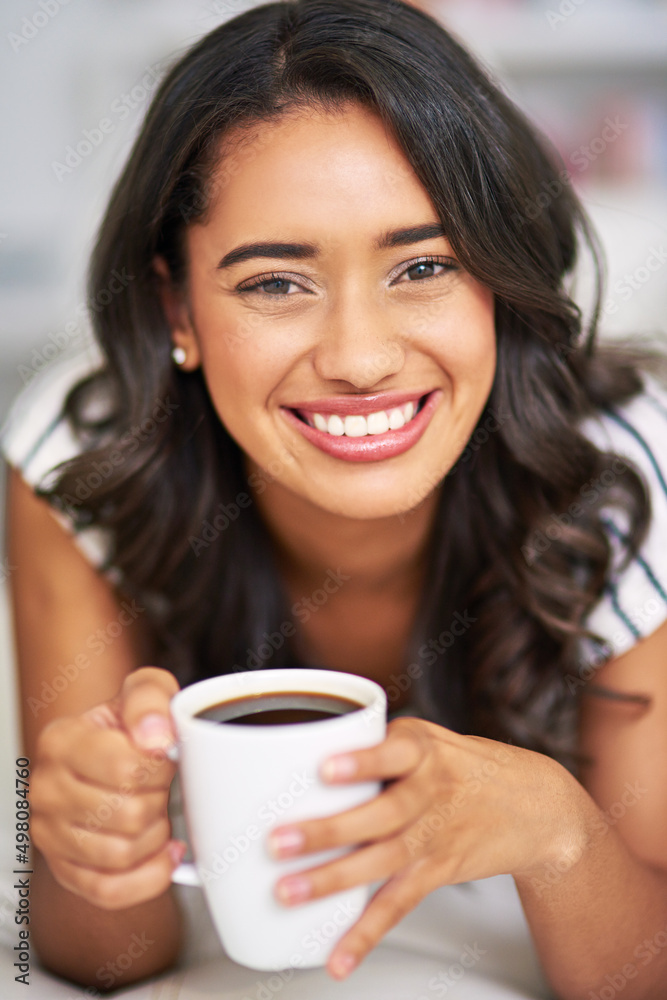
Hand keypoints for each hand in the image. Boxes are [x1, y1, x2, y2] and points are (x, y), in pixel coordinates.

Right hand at [31, 666, 185, 908]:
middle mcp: (46, 790)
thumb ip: (150, 699)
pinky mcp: (65, 869)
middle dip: (159, 800)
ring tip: (155, 812)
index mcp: (61, 741)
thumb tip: (155, 736)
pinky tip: (163, 851)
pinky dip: (148, 876)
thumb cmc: (129, 726)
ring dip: (154, 836)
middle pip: (128, 816)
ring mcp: (51, 834)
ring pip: (121, 855)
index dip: (160, 767)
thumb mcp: (147, 691)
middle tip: (159, 784)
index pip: (126, 769)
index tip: (164, 756)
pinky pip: (111, 891)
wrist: (115, 755)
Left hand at [266, 717, 585, 979]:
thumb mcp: (428, 738)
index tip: (326, 767)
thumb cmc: (466, 766)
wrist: (537, 805)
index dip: (362, 761)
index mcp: (422, 749)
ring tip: (289, 892)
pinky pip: (399, 904)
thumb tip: (300, 758)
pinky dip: (367, 933)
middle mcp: (430, 791)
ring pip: (383, 860)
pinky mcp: (438, 870)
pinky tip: (339, 956)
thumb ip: (376, 747)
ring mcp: (435, 835)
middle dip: (328, 830)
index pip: (394, 752)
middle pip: (380, 813)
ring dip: (333, 879)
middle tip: (280, 841)